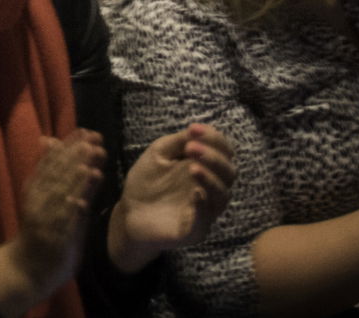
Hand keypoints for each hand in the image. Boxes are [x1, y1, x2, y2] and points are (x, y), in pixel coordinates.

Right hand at [0, 130, 102, 310]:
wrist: (27, 266)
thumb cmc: (39, 227)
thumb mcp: (40, 195)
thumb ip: (49, 170)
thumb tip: (50, 139)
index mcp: (35, 188)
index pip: (52, 161)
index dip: (69, 146)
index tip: (86, 132)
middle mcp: (38, 201)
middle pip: (58, 175)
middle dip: (76, 158)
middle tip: (93, 141)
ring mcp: (45, 220)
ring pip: (61, 198)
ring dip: (75, 181)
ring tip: (90, 165)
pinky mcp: (54, 240)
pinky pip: (63, 225)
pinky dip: (70, 213)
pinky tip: (80, 202)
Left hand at [109, 124, 236, 270]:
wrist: (129, 213)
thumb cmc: (146, 182)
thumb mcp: (159, 154)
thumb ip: (177, 142)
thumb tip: (196, 130)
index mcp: (205, 168)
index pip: (224, 152)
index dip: (214, 139)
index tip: (194, 129)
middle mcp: (210, 189)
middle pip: (229, 173)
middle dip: (214, 157)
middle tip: (191, 148)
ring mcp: (205, 210)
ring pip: (222, 196)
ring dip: (210, 179)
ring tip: (192, 167)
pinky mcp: (194, 230)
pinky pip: (205, 219)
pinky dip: (203, 205)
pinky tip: (195, 192)